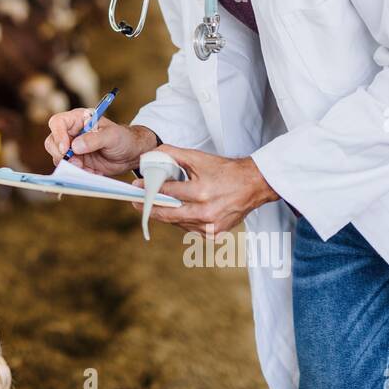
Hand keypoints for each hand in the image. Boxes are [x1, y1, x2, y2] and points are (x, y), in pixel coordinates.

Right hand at [44, 111, 158, 176]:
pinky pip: (69, 169)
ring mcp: (73, 149)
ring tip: (87, 168)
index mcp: (78, 120)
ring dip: (69, 166)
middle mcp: (72, 133)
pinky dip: (77, 173)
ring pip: (58, 158)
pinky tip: (91, 172)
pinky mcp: (76, 162)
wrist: (130, 154)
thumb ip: (94, 139)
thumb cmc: (123, 138)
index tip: (66, 149)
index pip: (58, 123)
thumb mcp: (112, 136)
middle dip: (60, 154)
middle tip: (75, 162)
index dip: (58, 135)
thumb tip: (75, 146)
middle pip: (52, 142)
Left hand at [133, 144, 278, 235]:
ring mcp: (211, 226)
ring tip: (153, 206)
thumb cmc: (226, 171)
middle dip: (149, 208)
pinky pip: (189, 229)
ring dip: (165, 215)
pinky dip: (181, 221)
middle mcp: (206, 212)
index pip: (168, 192)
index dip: (149, 189)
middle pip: (168, 214)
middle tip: (135, 202)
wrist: (253, 185)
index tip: (137, 186)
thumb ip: (173, 154)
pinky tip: (175, 212)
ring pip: (177, 223)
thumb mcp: (199, 158)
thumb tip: (151, 154)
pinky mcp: (215, 234)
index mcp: (201, 192)